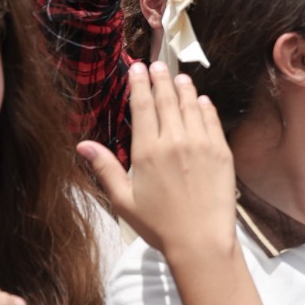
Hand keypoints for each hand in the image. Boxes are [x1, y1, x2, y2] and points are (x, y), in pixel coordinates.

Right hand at [77, 62, 236, 259]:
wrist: (201, 240)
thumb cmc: (158, 224)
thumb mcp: (124, 200)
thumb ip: (105, 169)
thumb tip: (82, 145)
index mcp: (148, 151)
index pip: (143, 107)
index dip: (139, 85)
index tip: (137, 68)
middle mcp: (175, 141)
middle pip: (167, 100)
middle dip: (161, 79)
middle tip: (157, 64)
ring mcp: (202, 144)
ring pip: (191, 106)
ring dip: (184, 89)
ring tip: (179, 77)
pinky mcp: (222, 152)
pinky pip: (212, 121)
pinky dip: (205, 107)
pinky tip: (201, 101)